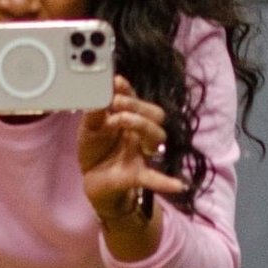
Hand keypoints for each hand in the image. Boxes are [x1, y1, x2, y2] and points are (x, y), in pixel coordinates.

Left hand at [79, 76, 186, 258]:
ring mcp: (141, 153)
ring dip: (143, 124)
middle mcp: (140, 133)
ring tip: (122, 119)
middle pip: (155, 114)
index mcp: (129, 118)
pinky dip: (165, 181)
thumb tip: (98, 91)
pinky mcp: (137, 175)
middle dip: (136, 105)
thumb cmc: (96, 149)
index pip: (137, 100)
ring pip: (157, 136)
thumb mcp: (89, 128)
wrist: (92, 180)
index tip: (116, 81)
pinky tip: (178, 186)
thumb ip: (94, 112)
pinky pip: (154, 177)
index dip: (129, 90)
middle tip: (116, 102)